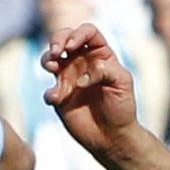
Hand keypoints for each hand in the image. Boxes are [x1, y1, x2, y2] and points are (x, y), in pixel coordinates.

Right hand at [40, 25, 139, 158]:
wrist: (112, 136)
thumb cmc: (122, 107)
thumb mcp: (123, 82)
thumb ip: (105, 70)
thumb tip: (81, 77)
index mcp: (100, 54)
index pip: (88, 32)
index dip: (78, 34)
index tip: (72, 46)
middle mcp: (82, 62)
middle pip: (64, 38)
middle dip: (57, 40)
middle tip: (56, 52)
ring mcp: (69, 78)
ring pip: (50, 58)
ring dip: (47, 59)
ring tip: (52, 67)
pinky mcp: (60, 97)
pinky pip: (48, 90)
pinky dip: (49, 92)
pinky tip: (56, 98)